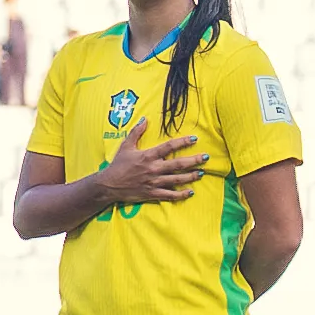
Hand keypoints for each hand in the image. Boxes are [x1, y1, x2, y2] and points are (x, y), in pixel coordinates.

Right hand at [89, 124, 207, 206]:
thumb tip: (145, 119)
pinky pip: (170, 194)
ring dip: (191, 176)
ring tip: (202, 173)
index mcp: (148, 156)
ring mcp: (154, 182)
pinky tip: (190, 192)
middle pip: (178, 164)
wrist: (108, 185)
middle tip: (206, 157)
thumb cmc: (118, 165)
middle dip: (194, 160)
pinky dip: (181, 194)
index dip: (183, 142)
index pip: (169, 146)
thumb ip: (136, 132)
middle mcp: (153, 168)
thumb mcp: (125, 146)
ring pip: (177, 179)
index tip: (195, 138)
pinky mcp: (152, 193)